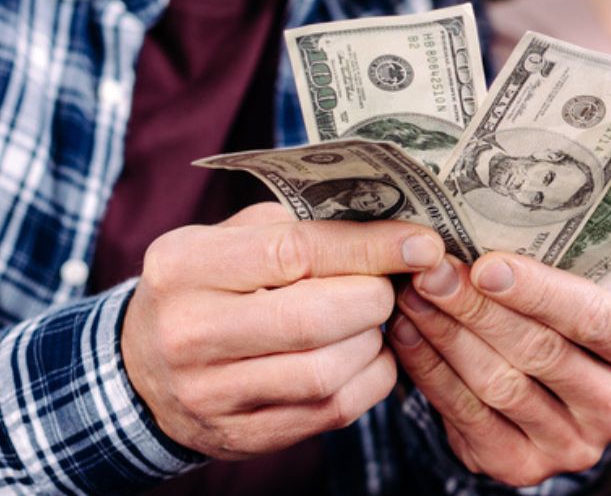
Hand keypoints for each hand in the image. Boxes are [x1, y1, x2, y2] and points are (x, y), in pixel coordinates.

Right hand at [122, 202, 445, 457]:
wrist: (142, 371)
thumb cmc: (209, 286)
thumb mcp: (233, 238)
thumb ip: (303, 223)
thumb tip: (395, 222)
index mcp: (185, 266)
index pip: (296, 251)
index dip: (371, 246)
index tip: (422, 242)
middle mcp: (190, 333)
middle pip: (316, 318)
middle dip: (374, 297)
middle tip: (387, 284)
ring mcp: (211, 394)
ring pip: (328, 372)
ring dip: (371, 341)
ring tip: (369, 319)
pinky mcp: (241, 436)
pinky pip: (333, 410)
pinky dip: (369, 378)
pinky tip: (362, 355)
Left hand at [390, 252, 610, 486]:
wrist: (560, 389)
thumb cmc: (567, 319)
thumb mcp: (582, 291)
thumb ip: (551, 272)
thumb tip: (477, 232)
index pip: (593, 318)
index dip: (538, 291)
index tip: (485, 264)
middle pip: (541, 352)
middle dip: (478, 308)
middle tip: (432, 273)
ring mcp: (573, 446)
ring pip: (500, 385)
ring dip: (447, 336)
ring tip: (414, 296)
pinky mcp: (522, 467)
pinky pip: (467, 417)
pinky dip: (431, 372)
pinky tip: (408, 335)